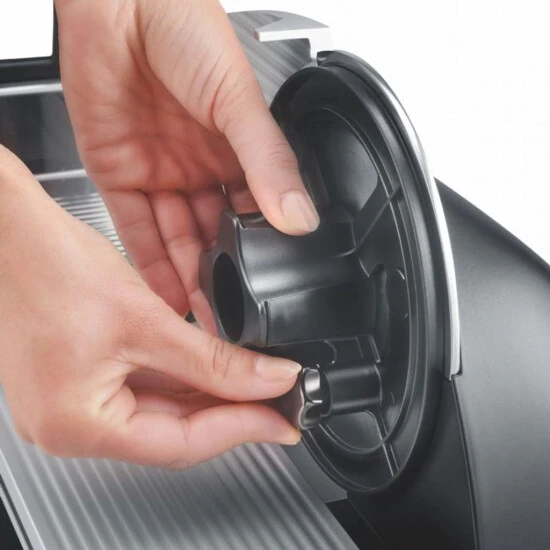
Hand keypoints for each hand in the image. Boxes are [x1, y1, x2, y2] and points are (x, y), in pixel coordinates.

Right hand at [0, 147, 299, 466]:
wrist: (7, 230)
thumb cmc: (46, 264)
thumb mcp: (145, 319)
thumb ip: (213, 360)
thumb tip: (268, 380)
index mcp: (77, 423)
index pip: (181, 445)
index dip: (241, 430)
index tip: (283, 420)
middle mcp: (71, 422)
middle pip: (172, 432)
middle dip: (231, 414)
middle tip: (277, 401)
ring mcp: (75, 399)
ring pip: (161, 409)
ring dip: (210, 396)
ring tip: (256, 384)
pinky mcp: (83, 375)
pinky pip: (145, 387)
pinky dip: (184, 379)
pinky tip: (216, 367)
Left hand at [55, 0, 319, 331]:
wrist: (120, 0)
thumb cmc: (184, 26)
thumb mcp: (239, 101)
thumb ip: (269, 162)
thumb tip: (301, 215)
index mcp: (239, 151)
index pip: (254, 216)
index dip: (258, 255)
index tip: (265, 292)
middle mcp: (200, 167)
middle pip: (213, 236)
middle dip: (221, 277)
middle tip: (229, 317)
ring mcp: (160, 173)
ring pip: (176, 240)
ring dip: (186, 279)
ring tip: (199, 317)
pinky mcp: (119, 173)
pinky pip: (136, 229)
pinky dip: (147, 264)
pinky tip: (161, 294)